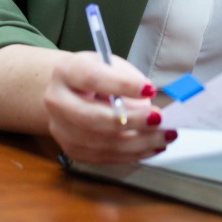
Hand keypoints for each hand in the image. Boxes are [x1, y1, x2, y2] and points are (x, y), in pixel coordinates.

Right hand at [43, 50, 173, 163]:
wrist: (68, 91)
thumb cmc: (95, 75)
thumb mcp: (111, 65)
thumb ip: (128, 80)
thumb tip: (148, 105)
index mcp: (66, 72)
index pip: (92, 79)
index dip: (122, 86)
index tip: (150, 89)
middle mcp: (57, 102)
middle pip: (93, 118)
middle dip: (132, 121)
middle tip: (159, 119)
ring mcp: (61, 129)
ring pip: (101, 143)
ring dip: (138, 142)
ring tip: (164, 136)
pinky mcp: (71, 149)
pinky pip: (105, 156)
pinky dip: (132, 153)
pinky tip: (152, 146)